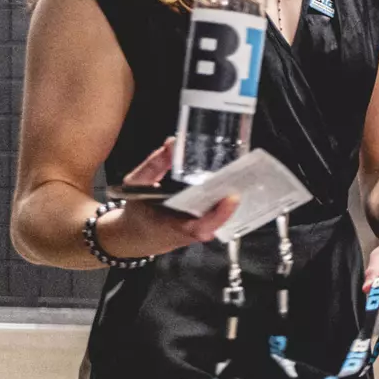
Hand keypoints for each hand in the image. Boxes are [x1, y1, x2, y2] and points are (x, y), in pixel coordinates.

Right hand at [102, 138, 239, 256]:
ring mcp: (201, 230)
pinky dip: (227, 199)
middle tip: (243, 176)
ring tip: (243, 175)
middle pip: (219, 218)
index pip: (201, 227)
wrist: (135, 235)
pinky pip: (220, 213)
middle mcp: (192, 231)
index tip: (232, 197)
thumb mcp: (136, 185)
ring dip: (232, 198)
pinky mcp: (206, 225)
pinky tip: (234, 181)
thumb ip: (153, 165)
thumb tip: (172, 143)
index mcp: (173, 227)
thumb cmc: (137, 211)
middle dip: (232, 199)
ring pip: (222, 216)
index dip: (219, 214)